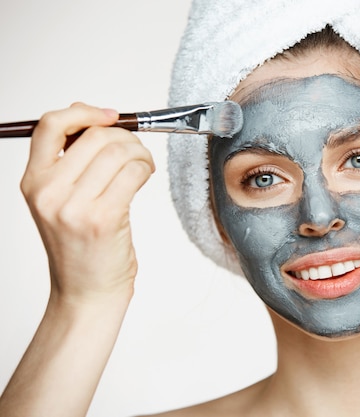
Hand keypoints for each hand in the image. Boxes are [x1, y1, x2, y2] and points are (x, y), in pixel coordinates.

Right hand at [20, 102, 154, 305]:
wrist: (87, 292)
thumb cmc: (81, 247)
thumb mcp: (61, 201)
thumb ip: (70, 160)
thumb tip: (87, 113)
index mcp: (33, 182)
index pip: (50, 126)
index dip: (84, 112)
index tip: (110, 116)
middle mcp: (48, 192)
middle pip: (95, 136)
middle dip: (126, 136)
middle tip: (137, 151)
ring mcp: (74, 207)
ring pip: (118, 151)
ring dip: (140, 152)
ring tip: (143, 166)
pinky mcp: (103, 219)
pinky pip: (133, 172)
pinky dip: (146, 168)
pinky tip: (145, 176)